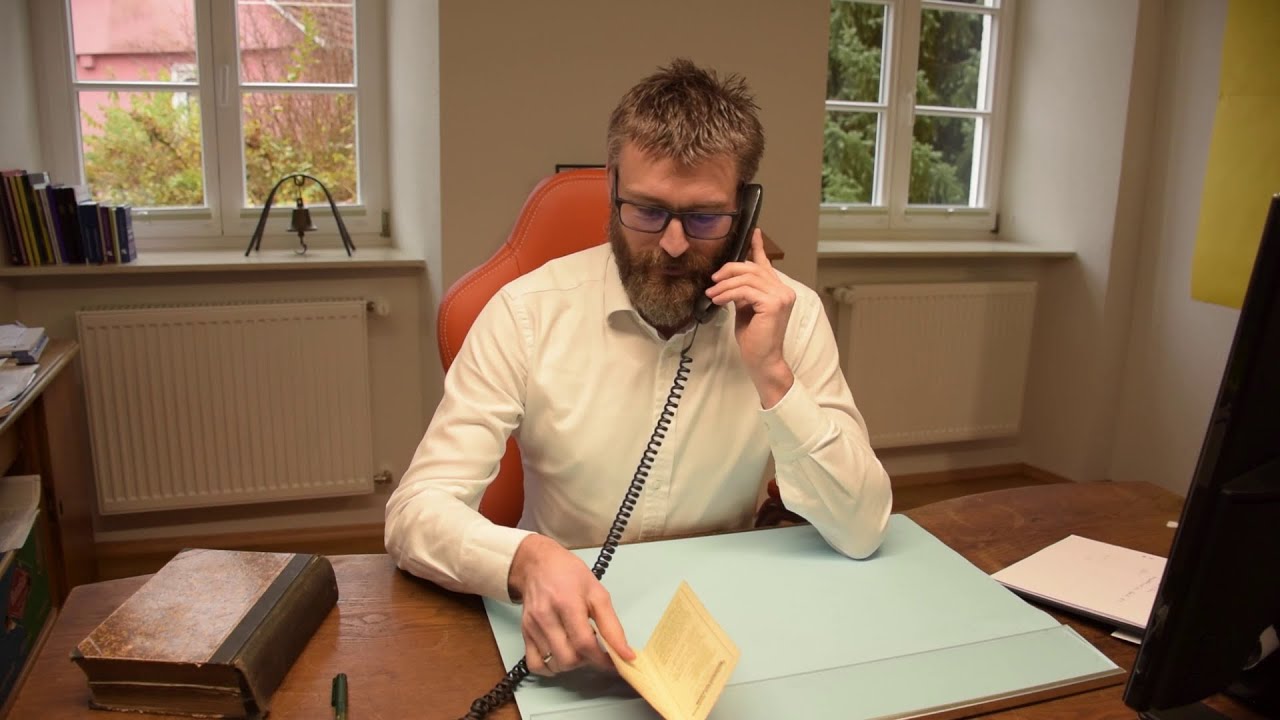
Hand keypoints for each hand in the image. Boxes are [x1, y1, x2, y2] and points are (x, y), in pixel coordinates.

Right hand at [509, 534, 634, 675]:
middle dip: (587, 661)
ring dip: (571, 664)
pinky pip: (535, 665)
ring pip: (554, 664)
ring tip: (577, 647)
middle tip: (594, 649)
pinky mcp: (524, 633)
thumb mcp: (598, 593)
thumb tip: (626, 654)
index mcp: (567, 603)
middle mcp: (546, 617)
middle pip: (568, 658)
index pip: (584, 643)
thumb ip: (612, 626)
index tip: (614, 662)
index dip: (602, 659)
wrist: (537, 564)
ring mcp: (532, 627)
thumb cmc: (570, 575)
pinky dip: (550, 667)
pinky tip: (560, 655)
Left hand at [705, 229, 795, 406]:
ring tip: (711, 294)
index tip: (754, 232)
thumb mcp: (746, 309)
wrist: (763, 360)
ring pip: (747, 278)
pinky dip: (728, 294)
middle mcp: (784, 290)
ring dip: (724, 285)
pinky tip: (718, 300)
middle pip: (752, 268)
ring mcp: (781, 296)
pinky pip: (745, 291)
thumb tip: (728, 279)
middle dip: (729, 270)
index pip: (767, 264)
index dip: (758, 247)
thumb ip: (744, 292)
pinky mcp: (773, 304)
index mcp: (778, 290)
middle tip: (713, 280)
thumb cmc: (754, 339)